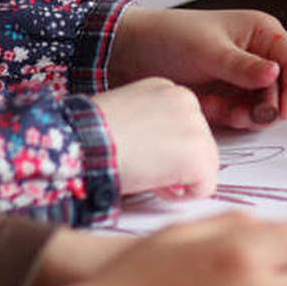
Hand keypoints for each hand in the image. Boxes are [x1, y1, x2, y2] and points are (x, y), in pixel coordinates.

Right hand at [91, 77, 219, 197]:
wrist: (81, 142)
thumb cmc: (91, 135)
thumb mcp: (128, 114)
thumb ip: (155, 124)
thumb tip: (167, 150)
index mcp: (169, 89)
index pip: (184, 127)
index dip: (164, 147)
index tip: (138, 149)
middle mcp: (189, 101)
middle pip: (200, 145)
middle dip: (175, 163)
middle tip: (141, 164)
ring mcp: (198, 127)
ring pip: (205, 165)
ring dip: (179, 177)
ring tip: (145, 171)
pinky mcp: (200, 155)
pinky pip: (205, 187)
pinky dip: (183, 195)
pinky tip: (155, 184)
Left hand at [109, 7, 286, 128]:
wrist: (132, 52)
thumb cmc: (172, 38)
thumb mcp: (209, 51)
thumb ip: (243, 66)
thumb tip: (276, 73)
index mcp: (262, 33)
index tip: (282, 111)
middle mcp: (259, 55)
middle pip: (282, 89)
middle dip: (265, 106)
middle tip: (242, 116)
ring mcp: (245, 77)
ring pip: (264, 106)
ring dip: (246, 115)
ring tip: (218, 111)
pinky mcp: (229, 95)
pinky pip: (243, 114)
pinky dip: (228, 116)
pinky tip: (207, 106)